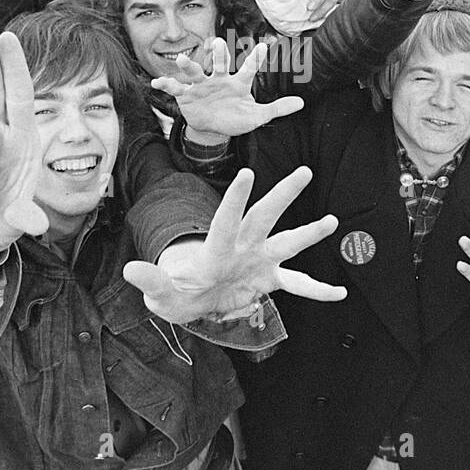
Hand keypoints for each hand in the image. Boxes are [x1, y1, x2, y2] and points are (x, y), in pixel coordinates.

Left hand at [123, 166, 345, 323]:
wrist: (192, 298)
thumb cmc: (175, 292)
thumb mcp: (161, 293)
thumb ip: (152, 281)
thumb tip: (130, 270)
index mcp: (216, 250)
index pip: (226, 220)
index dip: (236, 199)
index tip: (248, 173)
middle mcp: (242, 247)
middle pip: (264, 217)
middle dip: (283, 196)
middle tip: (304, 171)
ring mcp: (259, 261)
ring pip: (288, 242)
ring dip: (309, 233)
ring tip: (333, 221)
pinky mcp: (268, 279)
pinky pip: (297, 284)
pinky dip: (317, 289)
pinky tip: (339, 293)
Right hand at [150, 38, 303, 138]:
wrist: (212, 127)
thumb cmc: (235, 118)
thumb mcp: (257, 116)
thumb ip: (277, 109)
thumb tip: (301, 103)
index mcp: (238, 82)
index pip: (249, 68)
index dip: (256, 58)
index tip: (265, 46)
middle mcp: (219, 78)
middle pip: (219, 63)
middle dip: (219, 54)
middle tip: (219, 44)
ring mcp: (202, 85)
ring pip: (195, 72)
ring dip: (189, 65)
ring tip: (183, 60)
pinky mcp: (187, 95)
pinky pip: (176, 88)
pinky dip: (166, 85)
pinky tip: (156, 83)